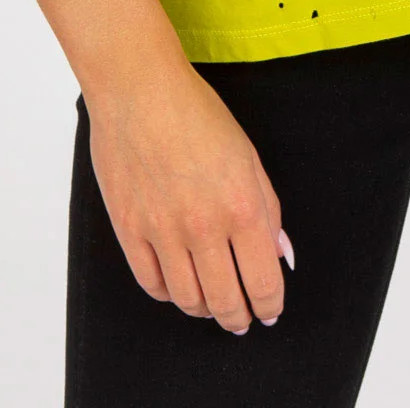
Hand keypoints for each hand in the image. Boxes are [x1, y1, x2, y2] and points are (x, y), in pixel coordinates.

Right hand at [85, 59, 293, 331]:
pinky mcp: (129, 231)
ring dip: (206, 310)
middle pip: (225, 301)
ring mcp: (162, 232)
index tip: (270, 312)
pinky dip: (170, 295)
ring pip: (188, 299)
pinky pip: (153, 284)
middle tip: (242, 320)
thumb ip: (267, 208)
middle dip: (239, 317)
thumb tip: (280, 254)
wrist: (140, 90)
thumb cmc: (198, 113)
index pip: (263, 280)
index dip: (270, 305)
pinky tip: (180, 288)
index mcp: (241, 206)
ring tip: (213, 305)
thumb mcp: (248, 155)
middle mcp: (203, 226)